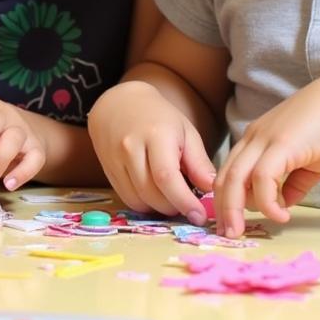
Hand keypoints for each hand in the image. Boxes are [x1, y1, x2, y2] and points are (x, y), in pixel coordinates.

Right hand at [87, 80, 213, 223]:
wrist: (119, 103)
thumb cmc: (159, 117)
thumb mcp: (186, 132)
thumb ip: (199, 162)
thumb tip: (212, 190)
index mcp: (155, 135)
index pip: (166, 177)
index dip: (184, 201)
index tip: (199, 216)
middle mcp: (130, 147)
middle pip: (151, 193)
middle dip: (174, 207)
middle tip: (188, 205)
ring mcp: (114, 159)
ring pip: (137, 200)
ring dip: (158, 208)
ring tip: (171, 197)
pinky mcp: (107, 169)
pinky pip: (126, 197)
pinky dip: (143, 203)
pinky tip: (154, 194)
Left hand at [214, 75, 319, 237]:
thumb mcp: (305, 163)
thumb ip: (291, 184)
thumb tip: (282, 206)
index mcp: (254, 141)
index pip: (228, 172)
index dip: (224, 199)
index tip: (228, 223)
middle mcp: (252, 139)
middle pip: (224, 177)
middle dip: (222, 209)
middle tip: (226, 234)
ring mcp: (264, 140)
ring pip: (236, 177)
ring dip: (235, 208)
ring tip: (241, 231)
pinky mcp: (281, 144)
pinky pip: (263, 177)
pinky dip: (266, 200)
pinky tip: (280, 215)